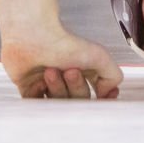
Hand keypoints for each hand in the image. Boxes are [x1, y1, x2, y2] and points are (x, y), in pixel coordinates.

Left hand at [1, 29, 122, 98]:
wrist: (32, 36)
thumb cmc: (63, 42)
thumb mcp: (99, 56)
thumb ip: (113, 76)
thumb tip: (108, 93)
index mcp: (84, 72)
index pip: (95, 96)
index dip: (99, 98)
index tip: (101, 95)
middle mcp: (67, 80)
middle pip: (77, 102)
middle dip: (75, 87)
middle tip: (70, 71)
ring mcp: (49, 86)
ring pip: (58, 104)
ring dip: (57, 89)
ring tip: (50, 71)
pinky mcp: (30, 90)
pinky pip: (38, 106)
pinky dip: (39, 96)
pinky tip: (39, 82)